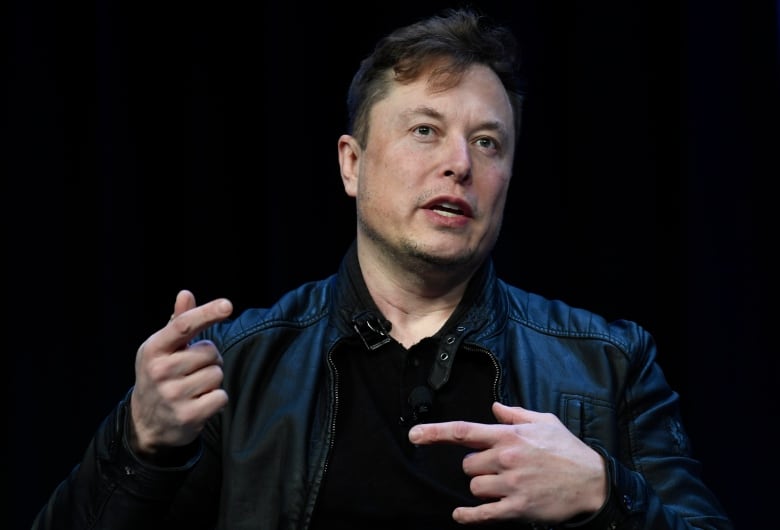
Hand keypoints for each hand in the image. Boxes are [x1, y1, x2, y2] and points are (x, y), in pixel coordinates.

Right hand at [129, 289, 232, 455]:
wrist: (147, 423)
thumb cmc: (161, 376)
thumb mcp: (163, 349)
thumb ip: (179, 322)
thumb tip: (186, 294)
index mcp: (154, 349)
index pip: (183, 325)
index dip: (207, 313)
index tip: (227, 305)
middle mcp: (160, 371)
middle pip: (210, 352)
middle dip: (209, 360)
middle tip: (192, 370)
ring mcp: (172, 395)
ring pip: (217, 374)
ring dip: (212, 380)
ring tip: (194, 388)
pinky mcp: (187, 416)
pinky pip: (221, 396)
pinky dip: (216, 399)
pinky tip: (198, 403)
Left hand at [407, 402, 606, 524]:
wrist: (593, 482)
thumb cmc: (568, 450)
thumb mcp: (544, 422)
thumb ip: (515, 414)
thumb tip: (494, 407)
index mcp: (509, 435)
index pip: (463, 431)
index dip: (435, 433)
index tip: (415, 436)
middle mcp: (505, 458)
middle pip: (467, 465)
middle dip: (477, 466)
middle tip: (498, 467)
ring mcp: (510, 484)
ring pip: (475, 487)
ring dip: (483, 487)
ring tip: (505, 485)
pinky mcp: (517, 508)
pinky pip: (482, 513)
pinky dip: (469, 516)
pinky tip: (460, 515)